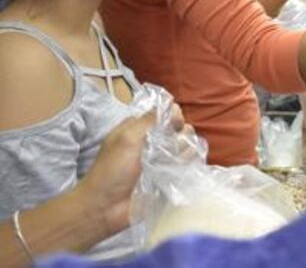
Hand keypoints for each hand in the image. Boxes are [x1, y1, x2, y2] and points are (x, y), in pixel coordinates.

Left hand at [77, 104, 185, 235]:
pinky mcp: (169, 177)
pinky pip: (188, 165)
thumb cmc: (112, 171)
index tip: (174, 125)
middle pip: (180, 129)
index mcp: (139, 129)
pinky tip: (181, 169)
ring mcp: (162, 160)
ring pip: (187, 146)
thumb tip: (174, 107)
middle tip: (171, 147)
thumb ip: (149, 120)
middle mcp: (152, 142)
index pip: (166, 114)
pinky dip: (188, 164)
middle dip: (181, 135)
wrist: (106, 208)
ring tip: (173, 162)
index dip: (174, 117)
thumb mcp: (126, 138)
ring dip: (185, 151)